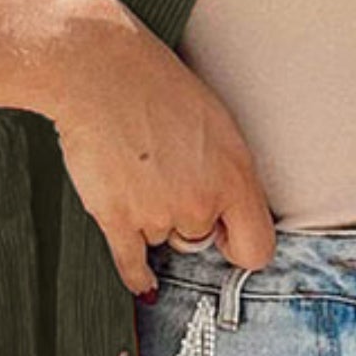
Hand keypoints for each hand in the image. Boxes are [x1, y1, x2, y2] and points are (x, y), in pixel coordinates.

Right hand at [47, 3, 276, 296]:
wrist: (98, 71)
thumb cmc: (155, 85)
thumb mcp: (216, 121)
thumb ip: (228, 170)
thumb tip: (226, 208)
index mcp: (235, 175)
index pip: (258, 248)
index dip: (240, 244)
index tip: (226, 237)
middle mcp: (201, 202)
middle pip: (200, 242)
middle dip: (186, 219)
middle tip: (165, 176)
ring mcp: (159, 214)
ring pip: (162, 240)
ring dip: (151, 218)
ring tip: (136, 170)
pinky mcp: (117, 218)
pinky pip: (133, 265)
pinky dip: (137, 276)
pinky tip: (142, 283)